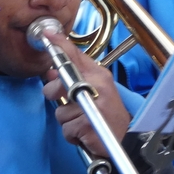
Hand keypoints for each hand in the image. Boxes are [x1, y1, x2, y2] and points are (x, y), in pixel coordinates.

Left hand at [40, 29, 130, 156]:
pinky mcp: (88, 125)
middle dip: (54, 94)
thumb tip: (51, 72)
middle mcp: (98, 87)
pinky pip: (66, 129)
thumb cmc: (108, 114)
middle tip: (66, 102)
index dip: (60, 45)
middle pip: (60, 83)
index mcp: (99, 76)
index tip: (48, 34)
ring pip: (60, 111)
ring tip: (82, 122)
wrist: (126, 139)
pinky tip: (84, 133)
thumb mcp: (96, 91)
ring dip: (67, 121)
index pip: (76, 56)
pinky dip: (72, 135)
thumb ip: (75, 79)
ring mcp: (93, 106)